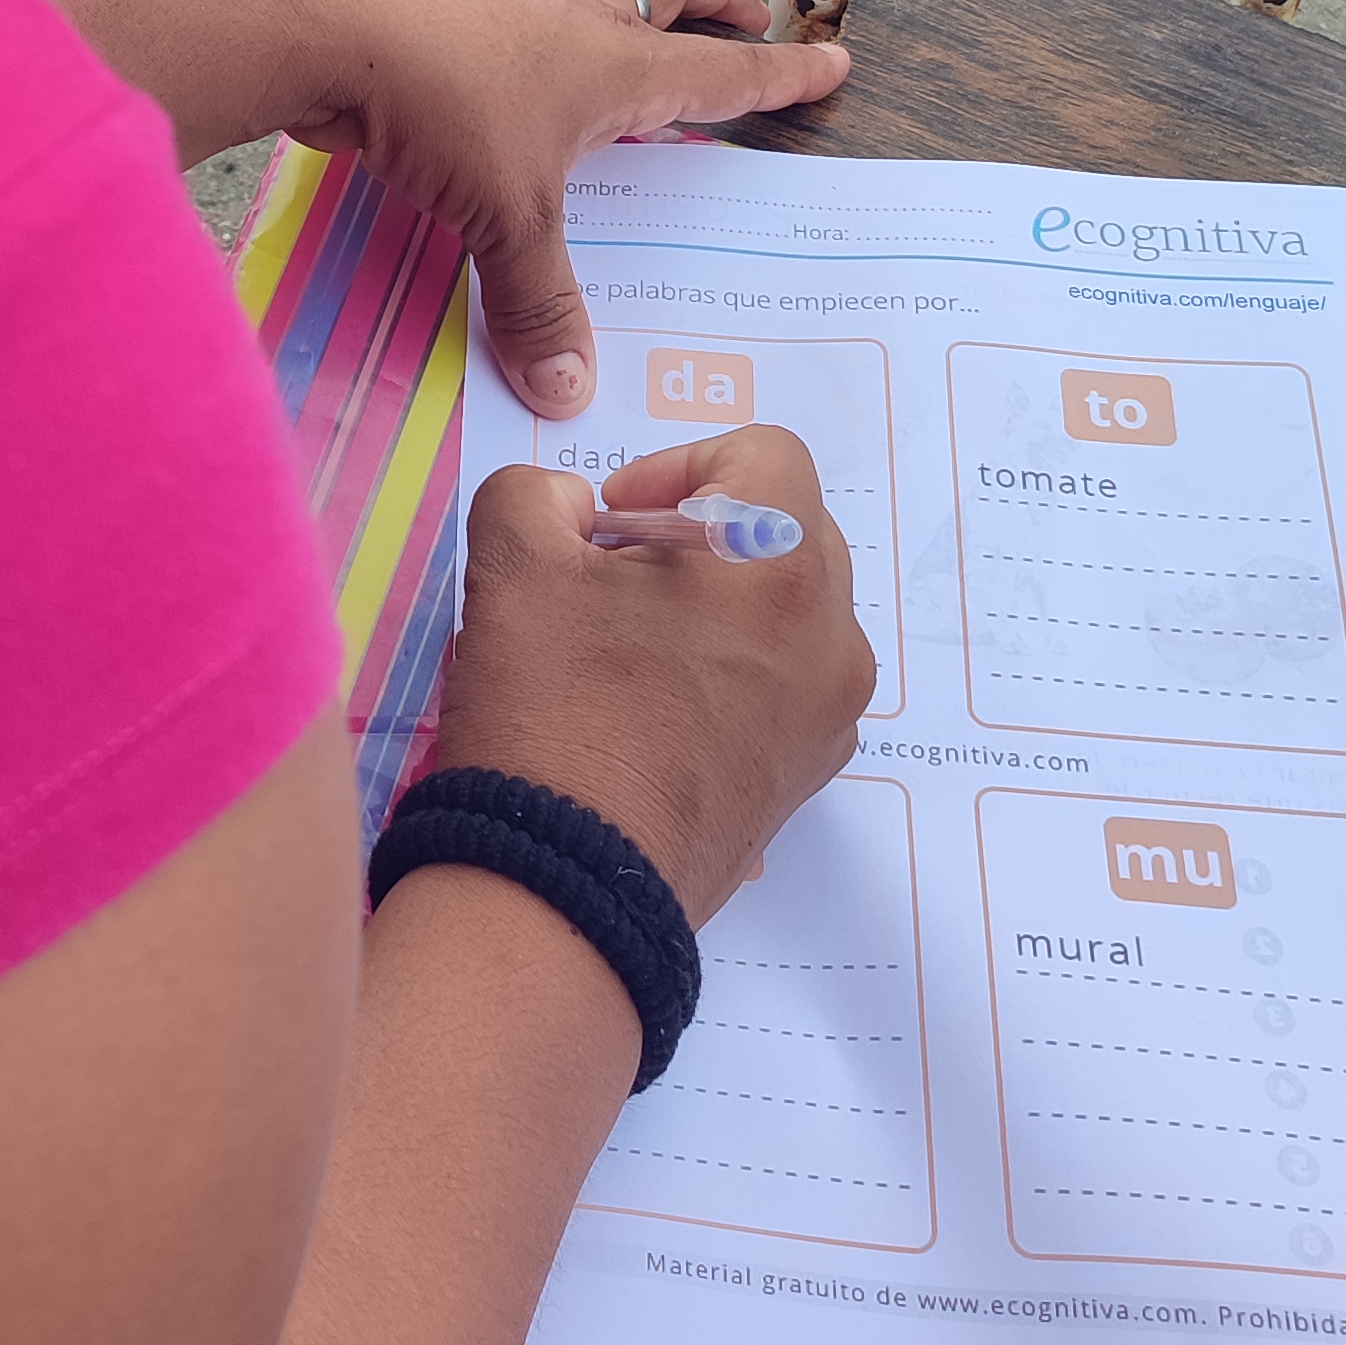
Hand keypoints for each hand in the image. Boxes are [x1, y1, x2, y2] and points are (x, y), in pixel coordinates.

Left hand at [279, 0, 847, 418]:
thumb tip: (573, 394)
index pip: (716, 75)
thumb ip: (539, 305)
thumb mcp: (503, 219)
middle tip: (742, 4)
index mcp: (606, 66)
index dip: (776, 78)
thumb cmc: (436, 111)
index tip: (829, 61)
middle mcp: (558, 13)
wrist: (318, 22)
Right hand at [431, 426, 872, 925]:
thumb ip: (538, 494)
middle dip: (706, 530)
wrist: (562, 889)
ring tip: (631, 643)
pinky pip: (784, 686)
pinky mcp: (804, 779)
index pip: (765, 455)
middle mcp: (833, 639)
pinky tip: (651, 709)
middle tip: (617, 572)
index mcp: (782, 567)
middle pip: (789, 530)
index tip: (614, 521)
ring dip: (719, 602)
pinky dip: (731, 671)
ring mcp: (828, 718)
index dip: (680, 464)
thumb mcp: (512, 562)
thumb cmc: (551, 710)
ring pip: (789, 613)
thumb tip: (575, 513)